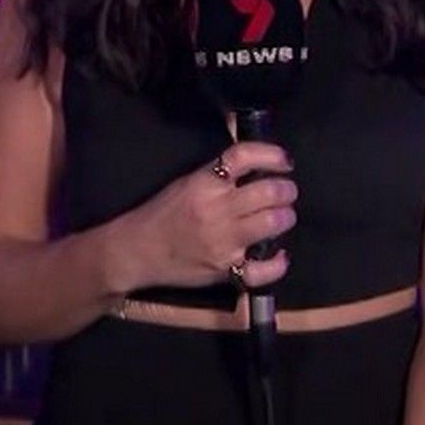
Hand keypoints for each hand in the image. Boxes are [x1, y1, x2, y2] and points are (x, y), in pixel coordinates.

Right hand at [112, 142, 296, 291]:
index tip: (285, 162)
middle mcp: (217, 209)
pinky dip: (277, 263)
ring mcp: (223, 242)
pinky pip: (262, 270)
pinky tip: (280, 256)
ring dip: (285, 217)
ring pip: (273, 223)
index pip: (245, 157)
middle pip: (269, 192)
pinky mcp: (225, 270)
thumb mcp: (187, 181)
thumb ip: (219, 171)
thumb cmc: (162, 213)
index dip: (272, 155)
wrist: (137, 251)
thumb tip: (251, 153)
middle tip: (286, 192)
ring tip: (283, 216)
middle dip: (286, 190)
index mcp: (205, 183)